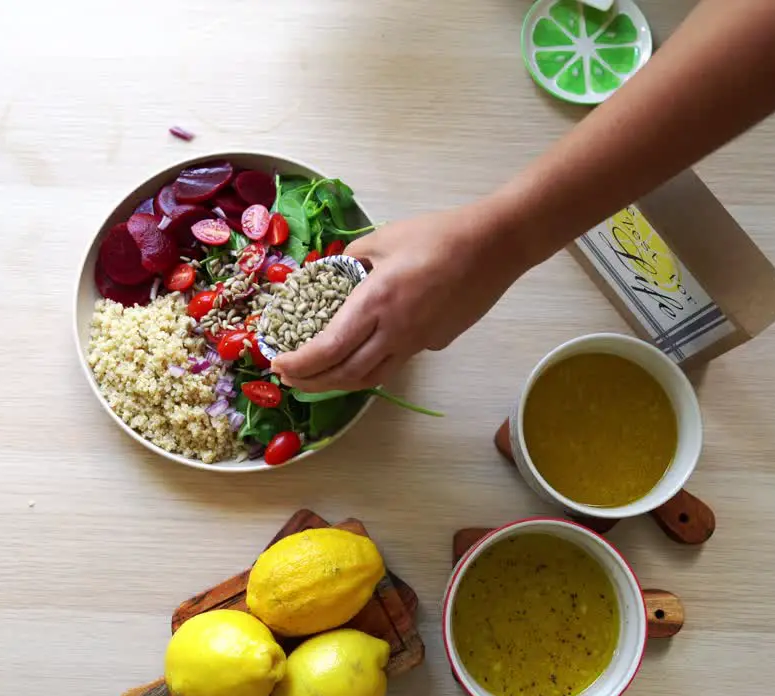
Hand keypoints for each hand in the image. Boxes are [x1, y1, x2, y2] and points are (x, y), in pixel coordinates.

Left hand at [271, 202, 526, 391]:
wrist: (495, 246)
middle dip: (313, 382)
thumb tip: (332, 270)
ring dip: (341, 382)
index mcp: (376, 302)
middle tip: (291, 379)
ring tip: (321, 376)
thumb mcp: (383, 237)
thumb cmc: (439, 235)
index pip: (329, 349)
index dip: (301, 364)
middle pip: (347, 375)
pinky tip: (365, 350)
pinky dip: (371, 363)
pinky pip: (396, 360)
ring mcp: (418, 342)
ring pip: (373, 376)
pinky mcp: (436, 343)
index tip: (279, 365)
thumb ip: (351, 257)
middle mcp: (395, 331)